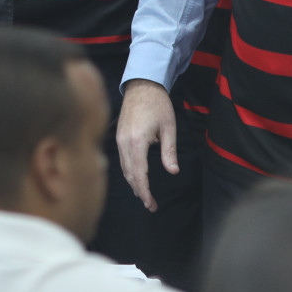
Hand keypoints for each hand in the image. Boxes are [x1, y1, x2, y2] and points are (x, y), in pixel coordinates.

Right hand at [115, 79, 177, 211]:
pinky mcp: (118, 136)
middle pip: (129, 174)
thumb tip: (173, 171)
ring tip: (144, 196)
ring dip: (133, 183)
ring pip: (123, 168)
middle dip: (139, 191)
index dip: (145, 191)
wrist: (141, 85)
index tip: (152, 204)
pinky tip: (136, 178)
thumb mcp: (169, 128)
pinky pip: (121, 159)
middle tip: (151, 206)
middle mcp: (124, 142)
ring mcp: (119, 139)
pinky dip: (128, 172)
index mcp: (137, 141)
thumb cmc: (158, 105)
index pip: (139, 173)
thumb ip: (169, 151)